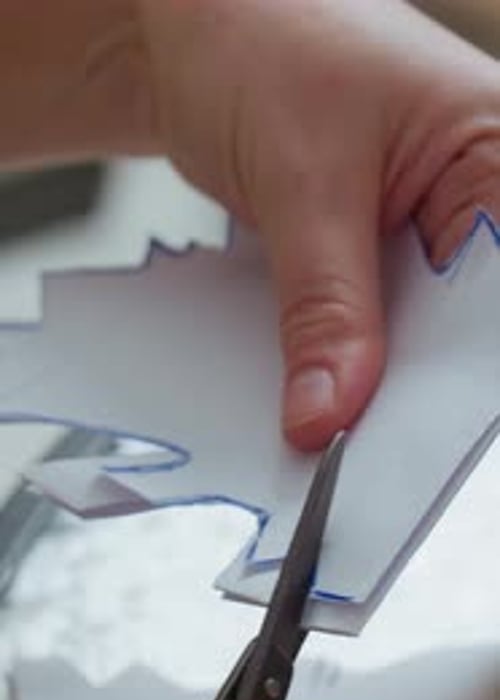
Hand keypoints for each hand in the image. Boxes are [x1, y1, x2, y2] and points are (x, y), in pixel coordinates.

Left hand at [140, 0, 499, 448]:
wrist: (193, 25)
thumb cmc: (261, 41)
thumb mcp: (302, 182)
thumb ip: (326, 308)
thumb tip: (330, 414)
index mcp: (497, 153)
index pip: (494, 296)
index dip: (459, 376)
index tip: (408, 446)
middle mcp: (478, 192)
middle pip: (465, 326)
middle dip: (412, 389)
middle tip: (355, 454)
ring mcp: (427, 224)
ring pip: (415, 332)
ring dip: (373, 378)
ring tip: (331, 434)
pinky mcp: (377, 248)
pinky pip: (372, 320)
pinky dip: (342, 356)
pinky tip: (316, 390)